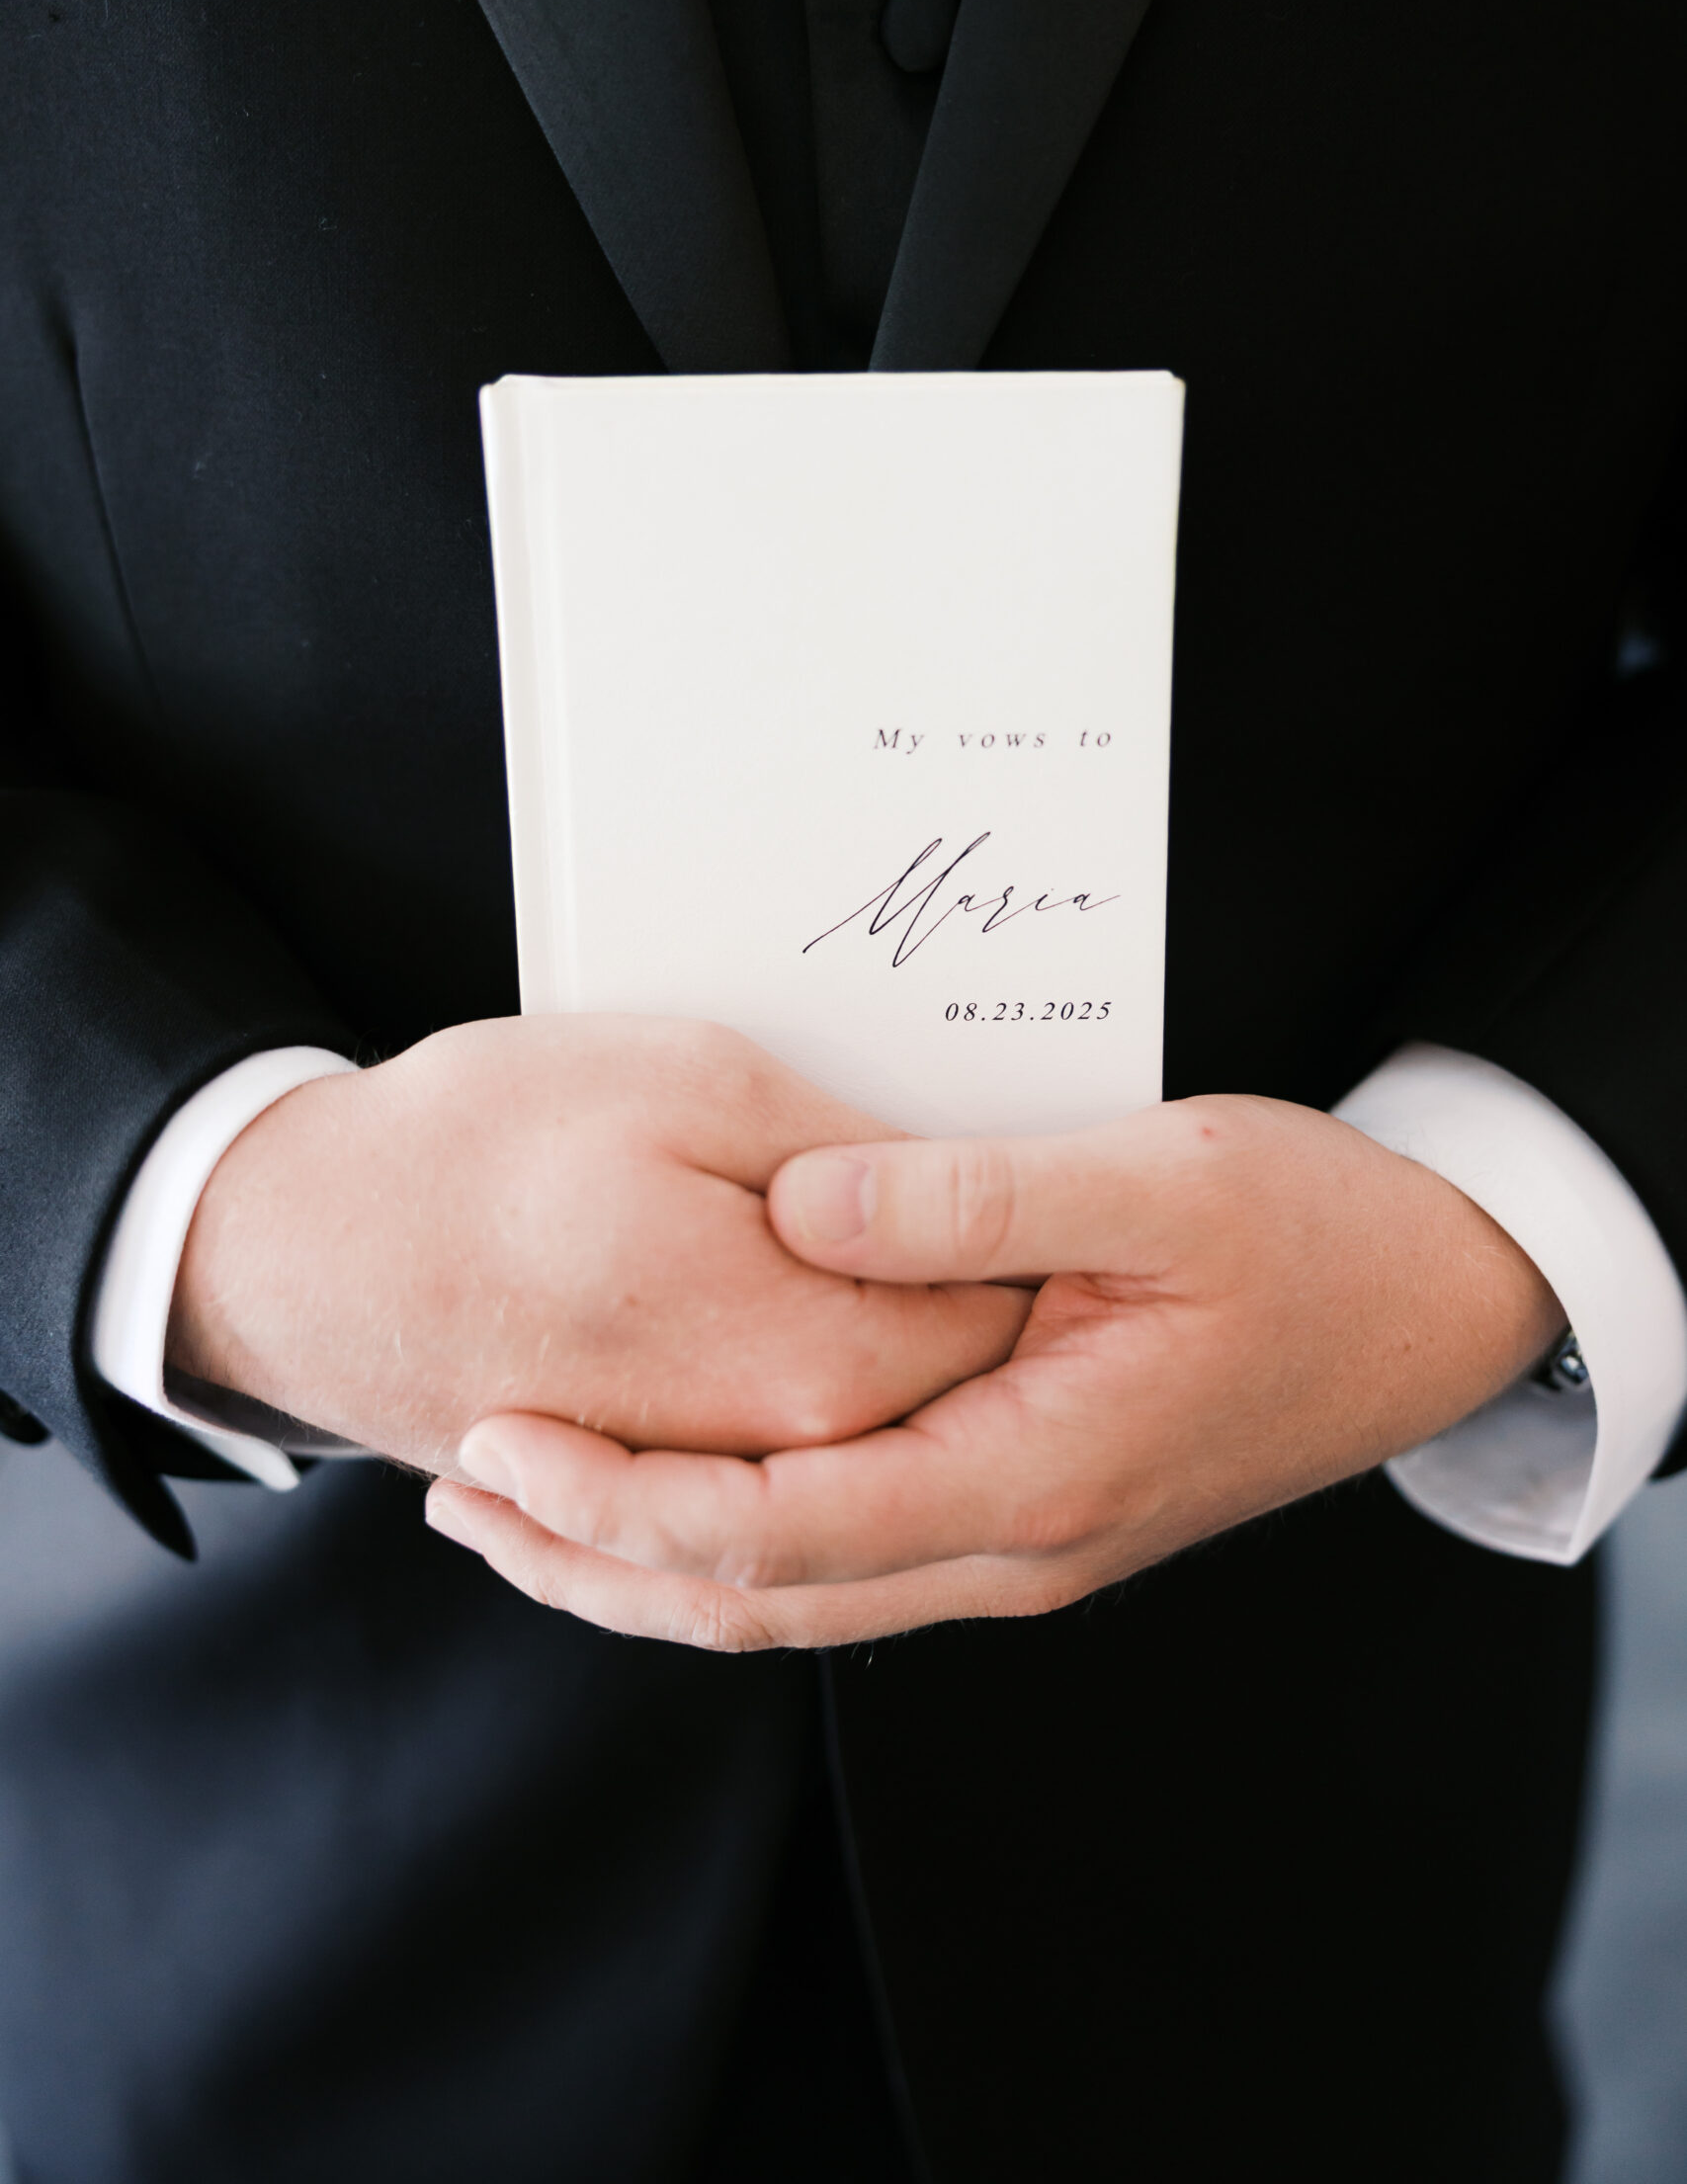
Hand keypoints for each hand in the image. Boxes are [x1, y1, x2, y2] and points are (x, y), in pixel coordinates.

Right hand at [167, 1015, 1026, 1477]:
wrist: (297, 1249)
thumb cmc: (487, 1143)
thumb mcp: (700, 1082)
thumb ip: (861, 1158)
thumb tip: (958, 1192)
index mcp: (822, 1362)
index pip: (1002, 1319)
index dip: (1033, 1236)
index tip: (1038, 1165)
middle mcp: (776, 1454)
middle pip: (944, 1389)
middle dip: (982, 1298)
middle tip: (1003, 1203)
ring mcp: (704, 1484)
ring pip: (860, 1432)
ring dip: (905, 1360)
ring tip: (919, 1256)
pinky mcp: (642, 1481)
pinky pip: (766, 1457)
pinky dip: (817, 1385)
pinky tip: (813, 1312)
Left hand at [423, 1093, 1563, 1645]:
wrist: (1424, 1307)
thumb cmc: (1307, 1235)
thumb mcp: (1157, 1180)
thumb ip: (974, 1199)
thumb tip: (798, 1201)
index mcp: (1036, 1474)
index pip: (784, 1530)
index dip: (624, 1502)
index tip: (502, 1442)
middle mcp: (1011, 1546)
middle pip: (758, 1597)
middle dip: (594, 1558)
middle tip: (457, 1484)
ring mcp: (1013, 1546)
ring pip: (790, 1598)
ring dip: (643, 1563)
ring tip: (514, 1501)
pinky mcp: (1013, 1510)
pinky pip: (836, 1558)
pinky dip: (725, 1533)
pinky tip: (657, 1477)